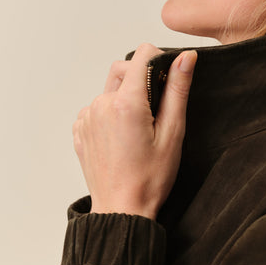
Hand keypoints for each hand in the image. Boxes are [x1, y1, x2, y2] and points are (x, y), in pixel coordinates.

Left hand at [72, 44, 196, 219]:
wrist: (122, 209)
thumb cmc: (150, 178)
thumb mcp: (173, 132)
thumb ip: (177, 89)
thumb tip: (186, 57)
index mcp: (126, 103)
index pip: (142, 55)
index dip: (160, 61)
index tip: (168, 82)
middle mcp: (101, 104)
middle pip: (123, 69)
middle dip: (141, 80)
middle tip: (156, 110)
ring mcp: (86, 117)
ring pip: (110, 89)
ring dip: (126, 98)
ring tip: (139, 130)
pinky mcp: (80, 129)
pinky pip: (98, 107)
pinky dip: (112, 114)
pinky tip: (123, 137)